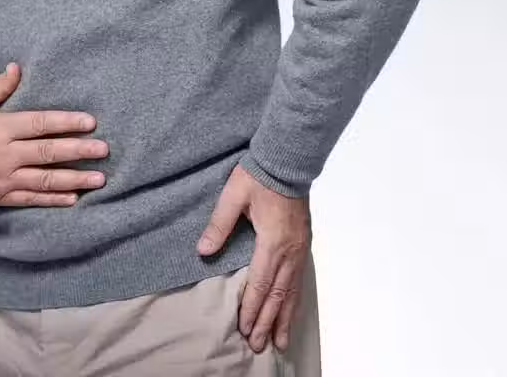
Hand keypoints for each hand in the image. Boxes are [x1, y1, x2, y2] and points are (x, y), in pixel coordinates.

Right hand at [0, 62, 108, 205]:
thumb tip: (18, 68)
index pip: (39, 124)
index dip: (66, 123)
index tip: (90, 122)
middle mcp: (3, 155)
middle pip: (47, 152)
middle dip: (78, 151)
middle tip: (103, 149)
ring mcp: (3, 178)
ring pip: (44, 180)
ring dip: (74, 179)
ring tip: (99, 178)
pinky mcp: (1, 196)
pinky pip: (31, 199)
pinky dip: (53, 199)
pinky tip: (74, 197)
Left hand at [196, 162, 310, 352]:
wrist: (288, 160)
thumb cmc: (259, 175)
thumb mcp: (232, 196)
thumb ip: (219, 225)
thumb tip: (203, 251)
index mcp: (272, 241)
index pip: (261, 283)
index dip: (251, 308)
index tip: (243, 328)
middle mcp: (290, 250)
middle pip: (279, 295)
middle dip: (267, 322)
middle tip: (258, 346)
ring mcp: (300, 249)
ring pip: (293, 292)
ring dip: (284, 318)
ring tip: (278, 342)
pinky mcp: (303, 244)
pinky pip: (299, 281)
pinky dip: (295, 302)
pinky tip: (291, 313)